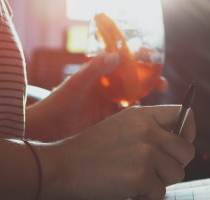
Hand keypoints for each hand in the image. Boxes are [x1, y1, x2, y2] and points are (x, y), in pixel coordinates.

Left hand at [25, 53, 169, 141]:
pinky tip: (147, 125)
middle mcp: (107, 91)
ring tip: (156, 106)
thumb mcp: (75, 84)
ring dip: (148, 104)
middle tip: (163, 86)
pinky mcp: (111, 127)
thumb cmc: (56, 105)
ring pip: (135, 103)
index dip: (140, 62)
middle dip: (151, 82)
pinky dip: (141, 122)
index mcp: (99, 77)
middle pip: (135, 83)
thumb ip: (94, 69)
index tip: (152, 62)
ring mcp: (110, 109)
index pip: (123, 64)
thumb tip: (116, 55)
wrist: (45, 133)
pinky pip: (131, 122)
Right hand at [40, 105, 195, 199]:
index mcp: (143, 115)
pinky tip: (127, 189)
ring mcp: (146, 153)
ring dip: (159, 182)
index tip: (178, 146)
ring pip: (176, 174)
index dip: (187, 134)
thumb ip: (148, 130)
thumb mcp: (121, 127)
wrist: (62, 168)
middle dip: (174, 166)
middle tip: (153, 171)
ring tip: (135, 179)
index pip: (185, 115)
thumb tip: (180, 142)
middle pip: (187, 151)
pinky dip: (146, 196)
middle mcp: (148, 131)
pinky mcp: (142, 176)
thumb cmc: (91, 153)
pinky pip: (160, 192)